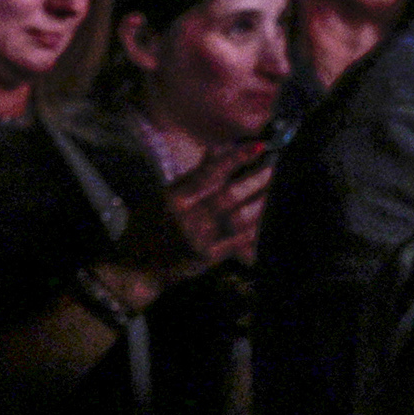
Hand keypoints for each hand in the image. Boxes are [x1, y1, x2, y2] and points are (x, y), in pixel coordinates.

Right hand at [111, 144, 271, 299]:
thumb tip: (214, 152)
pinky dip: (256, 227)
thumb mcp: (161, 197)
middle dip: (255, 180)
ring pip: (238, 218)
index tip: (258, 146)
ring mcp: (200, 240)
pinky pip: (239, 241)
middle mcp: (186, 218)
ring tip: (275, 188)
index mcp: (172, 199)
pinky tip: (268, 215)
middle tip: (275, 167)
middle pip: (227, 196)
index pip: (207, 174)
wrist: (138, 268)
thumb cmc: (148, 227)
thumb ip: (189, 177)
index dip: (234, 159)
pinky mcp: (210, 258)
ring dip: (260, 202)